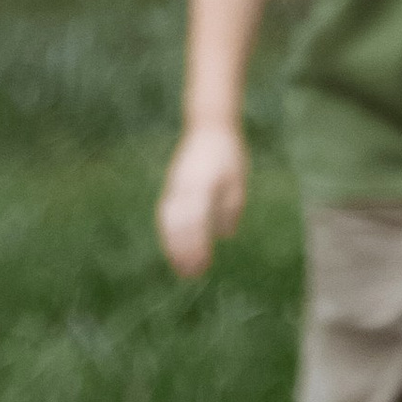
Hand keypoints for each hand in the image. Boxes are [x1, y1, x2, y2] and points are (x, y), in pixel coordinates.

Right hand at [157, 121, 247, 277]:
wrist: (209, 128)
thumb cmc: (229, 155)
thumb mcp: (237, 181)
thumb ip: (230, 208)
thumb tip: (224, 235)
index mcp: (203, 185)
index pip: (196, 221)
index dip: (197, 245)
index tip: (203, 265)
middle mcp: (185, 187)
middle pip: (178, 226)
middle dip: (183, 252)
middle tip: (192, 274)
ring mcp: (175, 187)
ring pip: (168, 222)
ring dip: (173, 247)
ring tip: (182, 268)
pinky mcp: (171, 187)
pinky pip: (165, 214)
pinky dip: (169, 234)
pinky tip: (175, 249)